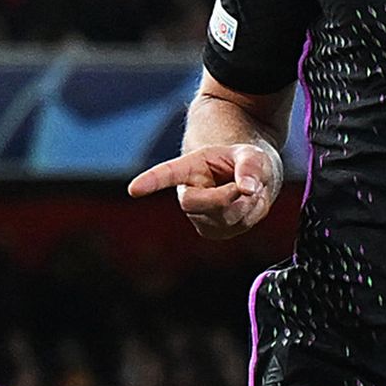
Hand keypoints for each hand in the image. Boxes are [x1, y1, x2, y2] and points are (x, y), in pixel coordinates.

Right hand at [128, 142, 281, 239]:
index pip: (166, 174)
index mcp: (188, 167)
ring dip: (246, 203)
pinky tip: (249, 203)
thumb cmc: (244, 163)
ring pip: (223, 216)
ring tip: (249, 188)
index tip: (134, 189)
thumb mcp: (251, 154)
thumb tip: (248, 189)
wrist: (249, 181)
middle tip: (249, 185)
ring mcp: (199, 216)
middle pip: (195, 204)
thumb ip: (250, 167)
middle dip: (224, 197)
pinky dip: (252, 213)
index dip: (150, 181)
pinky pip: (237, 225)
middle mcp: (188, 193)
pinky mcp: (213, 231)